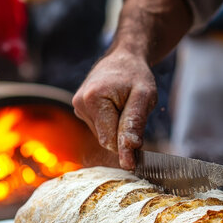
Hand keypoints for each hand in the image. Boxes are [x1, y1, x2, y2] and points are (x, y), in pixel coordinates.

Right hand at [73, 49, 156, 169]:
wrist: (124, 57)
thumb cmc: (136, 75)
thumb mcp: (144, 97)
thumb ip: (134, 123)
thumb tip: (129, 149)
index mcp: (93, 100)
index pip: (109, 139)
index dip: (125, 150)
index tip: (135, 165)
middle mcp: (80, 104)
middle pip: (106, 138)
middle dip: (123, 135)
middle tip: (137, 117)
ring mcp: (78, 107)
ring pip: (103, 135)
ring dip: (118, 128)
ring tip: (127, 107)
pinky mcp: (81, 110)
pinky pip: (101, 128)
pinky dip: (113, 124)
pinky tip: (118, 108)